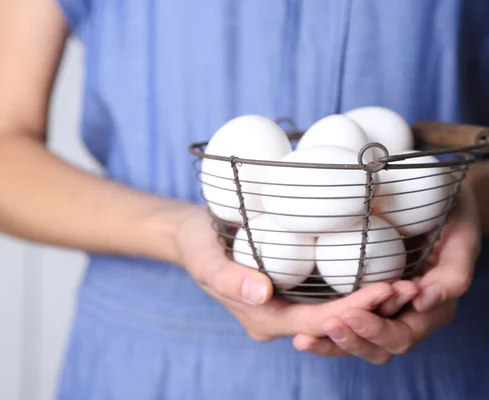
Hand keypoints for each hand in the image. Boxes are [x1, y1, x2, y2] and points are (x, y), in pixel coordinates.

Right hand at [174, 205, 394, 340]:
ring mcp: (286, 307)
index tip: (385, 290)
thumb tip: (262, 293)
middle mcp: (279, 319)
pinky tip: (379, 272)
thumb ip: (231, 279)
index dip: (352, 310)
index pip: (315, 321)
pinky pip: (329, 297)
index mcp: (262, 319)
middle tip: (409, 288)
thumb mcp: (207, 260)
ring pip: (335, 312)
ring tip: (405, 283)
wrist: (192, 238)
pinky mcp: (292, 291)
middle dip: (371, 309)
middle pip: (333, 321)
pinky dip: (355, 289)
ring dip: (369, 302)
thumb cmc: (197, 246)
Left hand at [292, 184, 480, 362]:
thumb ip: (453, 270)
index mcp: (432, 308)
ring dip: (333, 344)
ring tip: (303, 340)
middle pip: (378, 348)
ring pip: (361, 343)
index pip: (401, 334)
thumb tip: (426, 299)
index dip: (374, 330)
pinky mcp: (367, 298)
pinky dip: (326, 332)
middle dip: (350, 341)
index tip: (348, 314)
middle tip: (325, 325)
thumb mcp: (462, 236)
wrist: (439, 199)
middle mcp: (409, 315)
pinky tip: (300, 332)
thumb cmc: (453, 215)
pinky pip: (348, 323)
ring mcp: (387, 309)